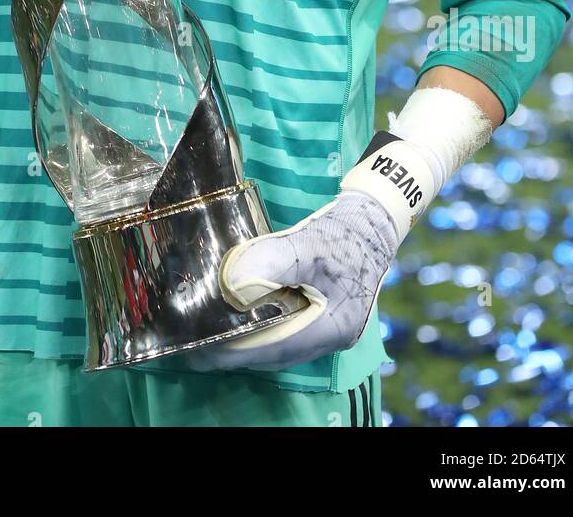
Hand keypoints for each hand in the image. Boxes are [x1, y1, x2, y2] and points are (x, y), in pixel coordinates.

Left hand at [186, 191, 397, 371]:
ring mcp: (331, 329)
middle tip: (198, 347)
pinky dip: (263, 328)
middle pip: (277, 353)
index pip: (276, 348)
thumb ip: (271, 262)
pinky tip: (243, 318)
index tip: (202, 352)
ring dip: (249, 341)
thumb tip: (231, 283)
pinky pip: (288, 331)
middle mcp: (333, 337)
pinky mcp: (325, 317)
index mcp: (333, 327)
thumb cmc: (343, 233)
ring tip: (213, 335)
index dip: (237, 353)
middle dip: (238, 352)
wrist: (373, 219)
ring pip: (282, 345)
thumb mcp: (308, 244)